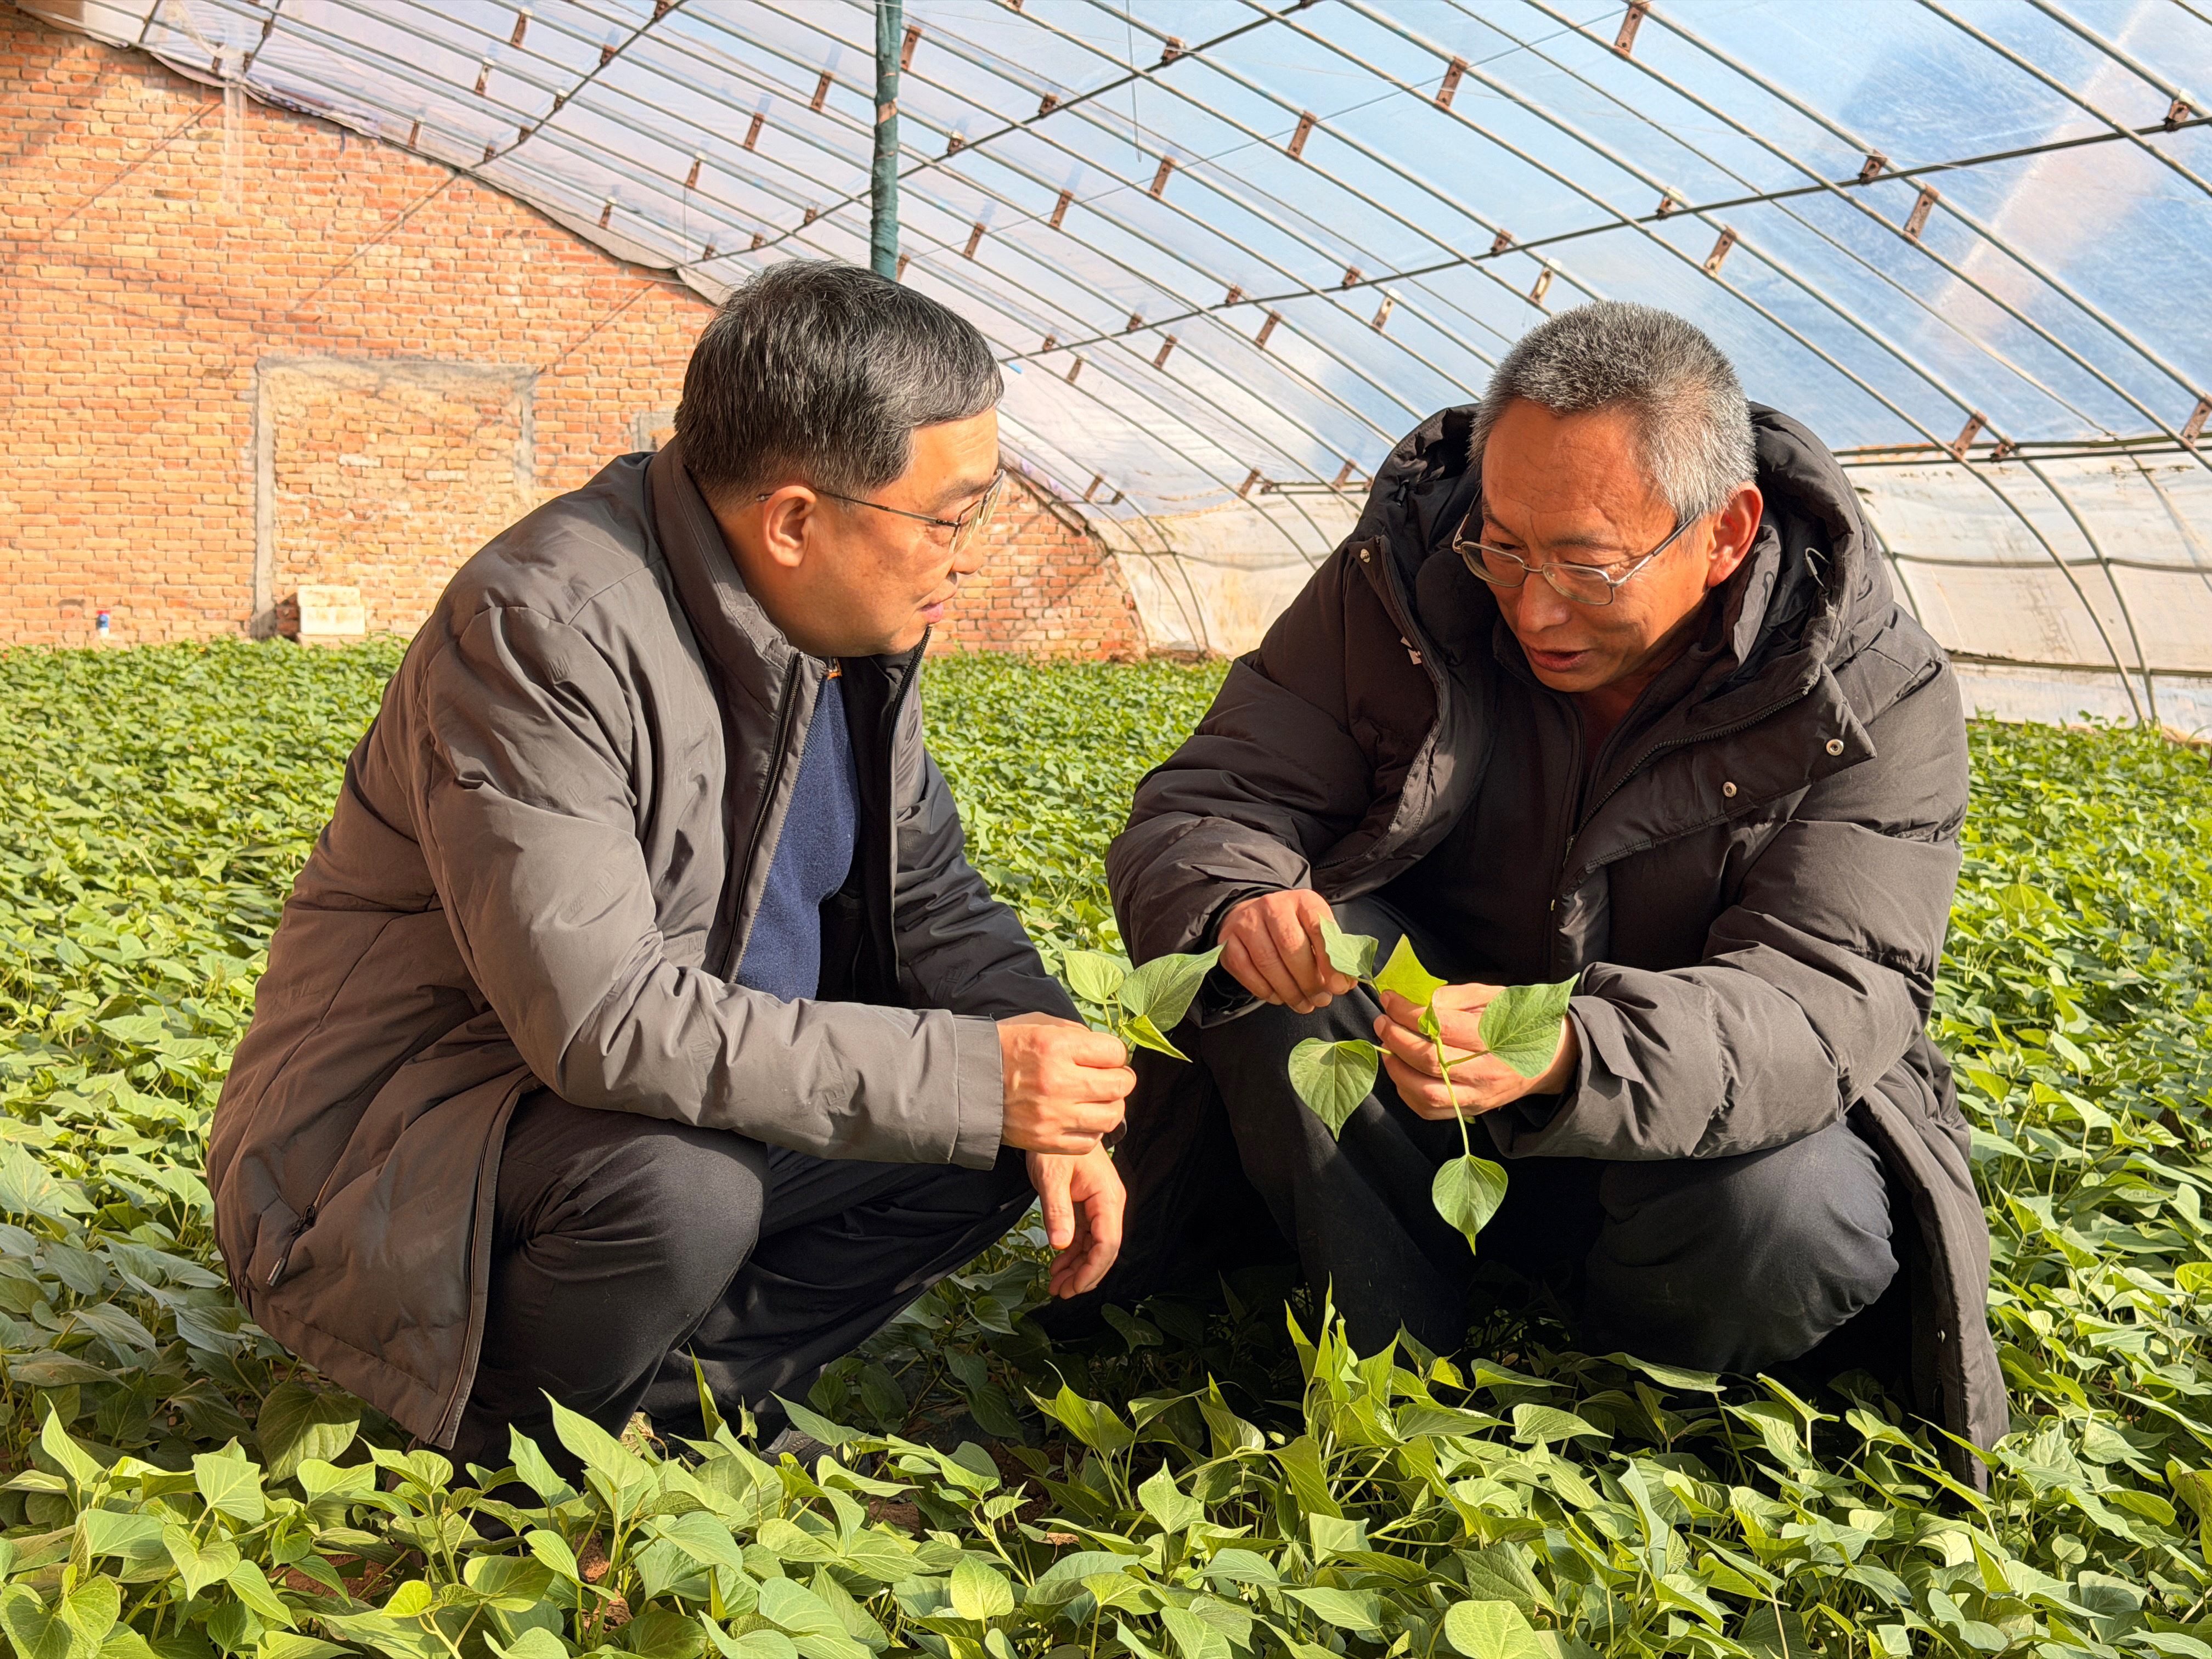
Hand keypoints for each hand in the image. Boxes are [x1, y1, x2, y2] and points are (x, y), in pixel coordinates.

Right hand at [997, 1012, 1134, 1153]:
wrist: (963, 1082)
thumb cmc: (1003, 1049)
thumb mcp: (1037, 1024)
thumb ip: (1075, 1033)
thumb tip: (1107, 1050)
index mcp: (1055, 1046)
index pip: (1115, 1052)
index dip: (1114, 1054)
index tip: (1106, 1057)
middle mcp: (1057, 1081)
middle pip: (1119, 1085)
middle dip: (1120, 1079)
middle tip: (1110, 1078)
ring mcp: (1053, 1115)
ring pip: (1111, 1116)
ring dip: (1111, 1106)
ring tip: (1098, 1100)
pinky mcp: (1046, 1140)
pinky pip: (1090, 1141)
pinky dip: (1092, 1130)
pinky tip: (1081, 1119)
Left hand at [1027, 1145, 1124, 1297]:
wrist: (1053, 1124)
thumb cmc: (1055, 1147)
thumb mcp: (1052, 1177)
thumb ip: (1058, 1211)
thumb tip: (1060, 1245)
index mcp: (1107, 1198)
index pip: (1107, 1244)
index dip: (1092, 1271)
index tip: (1074, 1288)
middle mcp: (1108, 1205)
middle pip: (1103, 1250)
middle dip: (1084, 1275)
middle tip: (1060, 1292)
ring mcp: (1099, 1207)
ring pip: (1094, 1247)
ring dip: (1077, 1268)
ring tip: (1055, 1284)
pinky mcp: (1087, 1207)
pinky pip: (1084, 1237)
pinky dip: (1072, 1253)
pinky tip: (1057, 1265)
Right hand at [1219, 889, 1355, 1012]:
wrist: (1254, 915)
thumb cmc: (1294, 927)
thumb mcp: (1318, 931)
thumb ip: (1333, 954)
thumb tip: (1344, 984)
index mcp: (1302, 900)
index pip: (1318, 929)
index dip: (1330, 962)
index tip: (1339, 987)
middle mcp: (1272, 906)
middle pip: (1291, 948)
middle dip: (1309, 981)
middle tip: (1321, 1000)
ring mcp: (1246, 923)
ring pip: (1268, 963)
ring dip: (1289, 991)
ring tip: (1304, 1005)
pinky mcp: (1228, 942)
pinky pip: (1246, 972)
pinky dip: (1265, 990)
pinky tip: (1279, 998)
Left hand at [1374, 983, 1578, 1118]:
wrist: (1552, 1058)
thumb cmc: (1520, 1021)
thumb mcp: (1495, 997)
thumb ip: (1458, 997)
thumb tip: (1422, 1002)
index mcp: (1494, 1039)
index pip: (1440, 1028)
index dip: (1407, 1012)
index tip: (1389, 998)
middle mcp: (1485, 1073)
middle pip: (1428, 1060)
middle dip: (1396, 1039)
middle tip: (1382, 1021)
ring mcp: (1477, 1097)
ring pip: (1426, 1093)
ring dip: (1397, 1070)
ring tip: (1387, 1048)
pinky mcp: (1471, 1111)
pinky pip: (1431, 1111)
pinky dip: (1407, 1093)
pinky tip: (1400, 1072)